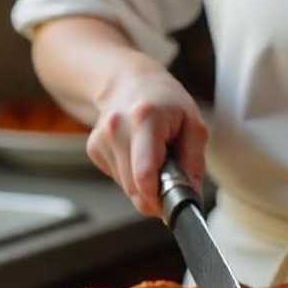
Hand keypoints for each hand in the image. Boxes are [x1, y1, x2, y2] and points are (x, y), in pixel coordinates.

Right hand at [86, 65, 207, 218]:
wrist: (130, 82)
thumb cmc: (166, 102)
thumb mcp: (193, 124)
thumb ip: (193, 162)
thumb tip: (190, 196)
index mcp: (145, 119)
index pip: (144, 174)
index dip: (157, 199)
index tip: (170, 206)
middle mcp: (117, 128)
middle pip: (134, 187)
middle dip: (155, 194)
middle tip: (172, 178)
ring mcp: (101, 139)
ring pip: (126, 187)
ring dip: (144, 184)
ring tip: (155, 157)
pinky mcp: (93, 148)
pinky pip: (117, 178)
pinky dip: (132, 176)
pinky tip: (138, 154)